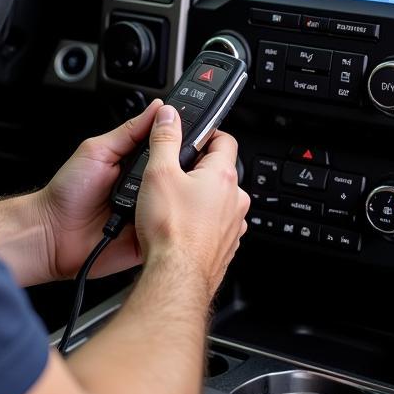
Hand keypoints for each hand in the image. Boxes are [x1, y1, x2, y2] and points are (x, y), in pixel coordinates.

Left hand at [37, 100, 163, 280]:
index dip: (179, 142)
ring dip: (174, 198)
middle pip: (177, 177)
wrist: (52, 233)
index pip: (167, 149)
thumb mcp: (98, 150)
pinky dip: (168, 224)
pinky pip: (168, 231)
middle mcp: (146, 189)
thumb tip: (157, 108)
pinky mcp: (149, 238)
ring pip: (177, 204)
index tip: (192, 132)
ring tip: (158, 195)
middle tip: (168, 169)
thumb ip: (129, 131)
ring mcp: (149, 214)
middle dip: (180, 171)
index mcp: (137, 164)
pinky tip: (161, 217)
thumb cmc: (68, 192)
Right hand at [135, 106, 248, 297]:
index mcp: (223, 176)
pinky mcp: (226, 246)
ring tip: (172, 204)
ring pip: (218, 199)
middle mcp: (235, 199)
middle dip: (197, 168)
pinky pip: (215, 225)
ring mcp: (233, 225)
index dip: (205, 133)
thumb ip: (164, 139)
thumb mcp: (158, 173)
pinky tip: (179, 227)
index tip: (190, 136)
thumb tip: (169, 115)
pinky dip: (200, 222)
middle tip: (172, 174)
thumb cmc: (170, 230)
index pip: (224, 138)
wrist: (175, 277)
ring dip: (199, 197)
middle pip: (219, 170)